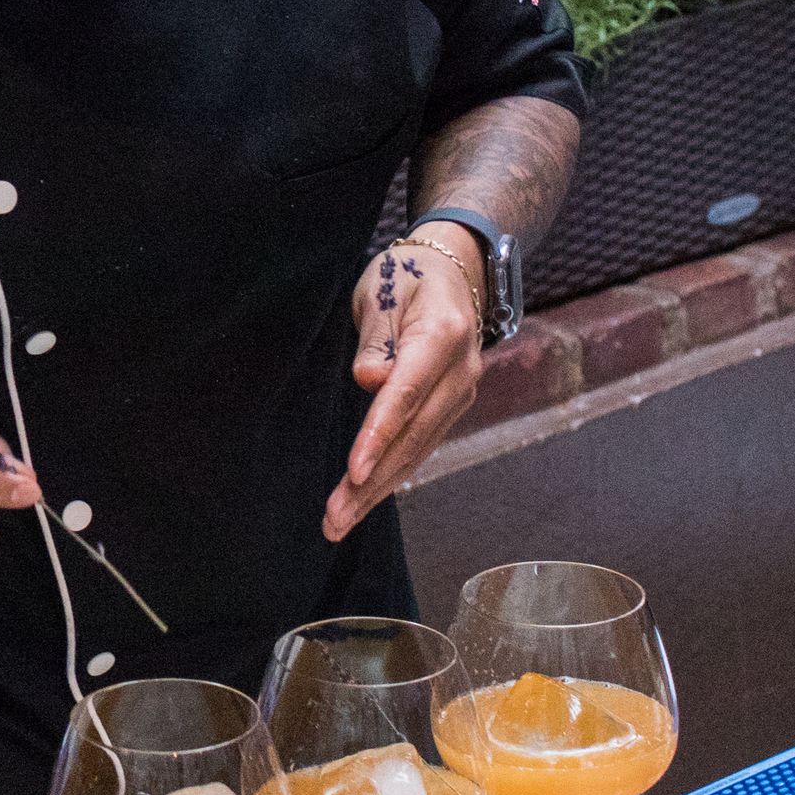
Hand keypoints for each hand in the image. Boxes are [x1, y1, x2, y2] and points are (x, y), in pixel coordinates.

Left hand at [330, 231, 488, 541]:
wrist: (455, 271)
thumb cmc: (408, 274)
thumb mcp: (384, 286)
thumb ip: (376, 335)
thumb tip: (369, 381)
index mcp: (443, 336)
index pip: (406, 394)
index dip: (379, 436)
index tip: (353, 471)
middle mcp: (461, 372)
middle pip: (412, 436)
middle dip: (372, 482)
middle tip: (333, 519)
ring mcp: (461, 393)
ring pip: (417, 450)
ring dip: (378, 490)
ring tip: (339, 522)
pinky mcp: (450, 407)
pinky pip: (421, 447)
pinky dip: (393, 476)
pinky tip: (366, 500)